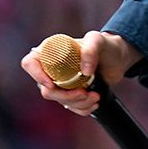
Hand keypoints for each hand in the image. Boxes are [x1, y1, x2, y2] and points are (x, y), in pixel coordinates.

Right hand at [20, 31, 143, 116]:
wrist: (117, 59)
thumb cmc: (105, 45)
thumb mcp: (98, 40)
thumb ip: (91, 49)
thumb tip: (84, 71)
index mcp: (50, 51)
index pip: (30, 63)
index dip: (36, 75)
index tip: (52, 85)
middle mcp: (52, 69)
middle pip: (45, 90)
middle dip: (65, 96)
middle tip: (84, 93)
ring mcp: (61, 83)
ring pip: (59, 101)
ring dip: (77, 103)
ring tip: (95, 96)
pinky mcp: (71, 94)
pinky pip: (70, 107)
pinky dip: (82, 108)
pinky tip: (95, 102)